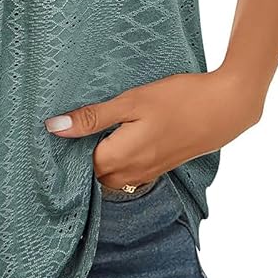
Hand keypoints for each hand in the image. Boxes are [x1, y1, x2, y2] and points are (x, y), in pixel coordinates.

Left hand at [44, 68, 263, 188]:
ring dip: (98, 163)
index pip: (78, 169)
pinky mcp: (161, 167)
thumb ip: (93, 117)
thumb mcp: (131, 101)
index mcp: (121, 158)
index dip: (63, 154)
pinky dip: (116, 163)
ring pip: (111, 178)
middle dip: (78, 163)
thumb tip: (54, 128)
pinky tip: (114, 141)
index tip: (51, 137)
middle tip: (64, 137)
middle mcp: (133, 173)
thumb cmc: (178, 99)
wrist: (226, 106)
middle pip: (93, 177)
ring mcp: (149, 173)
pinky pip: (128, 174)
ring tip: (86, 138)